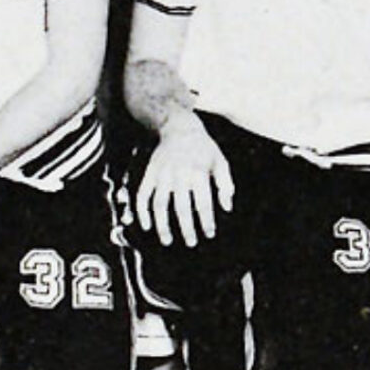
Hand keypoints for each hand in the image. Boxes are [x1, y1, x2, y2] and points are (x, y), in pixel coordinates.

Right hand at [136, 119, 233, 246]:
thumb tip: (227, 208)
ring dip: (162, 225)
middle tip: (191, 243)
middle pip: (182, 208)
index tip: (209, 234)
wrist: (179, 126)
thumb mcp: (220, 160)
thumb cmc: (204, 147)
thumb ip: (225, 183)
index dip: (206, 221)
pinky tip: (146, 226)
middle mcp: (179, 174)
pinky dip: (142, 212)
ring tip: (167, 241)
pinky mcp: (150, 173)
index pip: (203, 203)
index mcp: (199, 172)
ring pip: (159, 205)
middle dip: (186, 228)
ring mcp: (162, 174)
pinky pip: (143, 195)